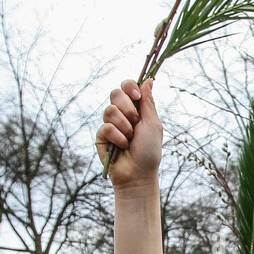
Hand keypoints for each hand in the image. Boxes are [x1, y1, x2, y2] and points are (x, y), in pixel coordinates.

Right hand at [97, 78, 162, 193]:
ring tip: (130, 140)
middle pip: (115, 93)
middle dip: (127, 108)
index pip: (127, 86)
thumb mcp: (152, 124)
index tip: (136, 96)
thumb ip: (148, 102)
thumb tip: (149, 80)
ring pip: (109, 110)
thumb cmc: (149, 151)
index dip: (129, 86)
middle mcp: (121, 114)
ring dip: (124, 126)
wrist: (138, 174)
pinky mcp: (101, 136)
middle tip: (135, 123)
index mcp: (136, 108)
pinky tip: (121, 147)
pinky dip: (117, 137)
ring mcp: (110, 124)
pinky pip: (106, 127)